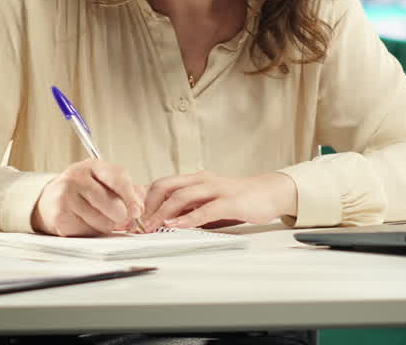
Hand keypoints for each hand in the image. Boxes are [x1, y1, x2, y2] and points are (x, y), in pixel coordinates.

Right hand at [31, 159, 145, 235]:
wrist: (49, 200)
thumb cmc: (82, 192)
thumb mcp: (103, 183)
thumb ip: (126, 191)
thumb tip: (140, 208)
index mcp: (93, 166)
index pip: (118, 178)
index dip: (131, 198)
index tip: (137, 211)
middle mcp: (77, 177)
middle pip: (112, 204)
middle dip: (121, 216)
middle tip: (119, 218)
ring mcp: (66, 195)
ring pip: (102, 221)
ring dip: (106, 226)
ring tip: (98, 218)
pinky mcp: (60, 215)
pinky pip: (88, 231)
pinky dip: (91, 232)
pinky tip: (84, 222)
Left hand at [142, 171, 296, 230]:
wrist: (269, 193)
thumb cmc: (239, 199)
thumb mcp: (209, 201)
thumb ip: (191, 207)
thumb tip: (166, 220)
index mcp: (196, 180)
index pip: (163, 184)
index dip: (146, 199)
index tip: (137, 216)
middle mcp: (203, 180)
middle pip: (167, 186)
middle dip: (149, 205)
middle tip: (140, 223)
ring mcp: (216, 189)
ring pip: (182, 196)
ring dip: (163, 213)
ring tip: (153, 226)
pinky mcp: (230, 202)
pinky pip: (205, 210)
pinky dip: (188, 218)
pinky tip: (178, 226)